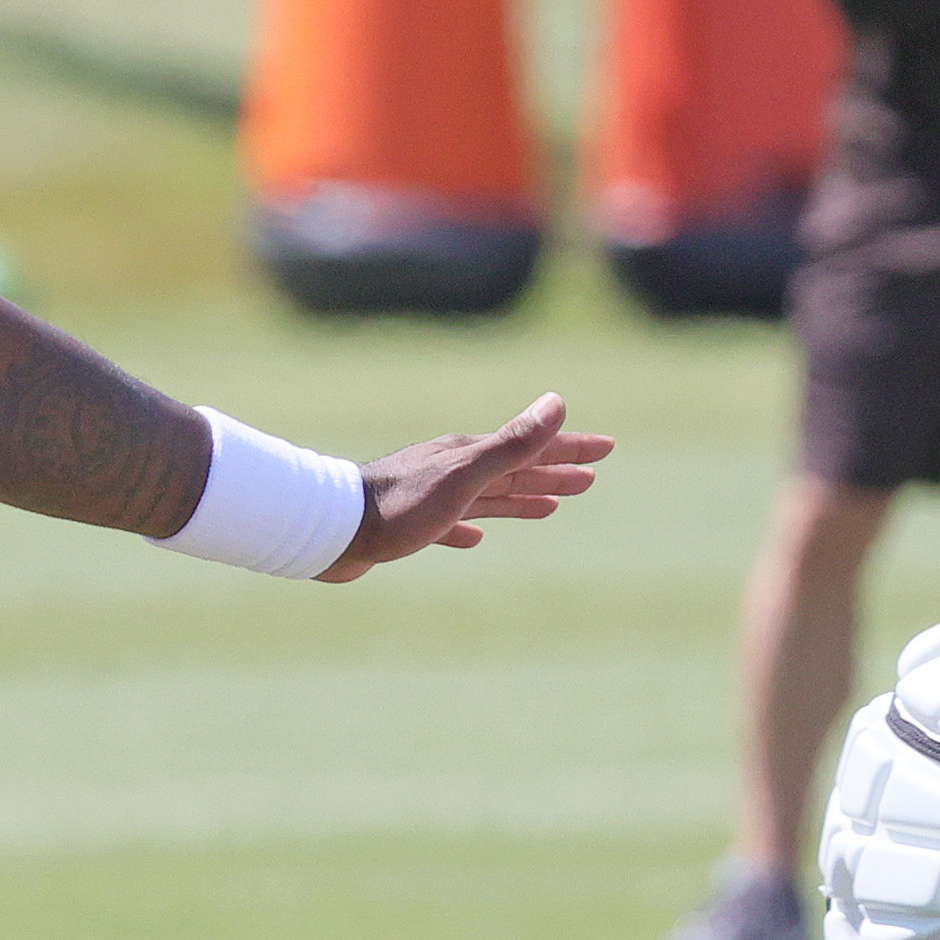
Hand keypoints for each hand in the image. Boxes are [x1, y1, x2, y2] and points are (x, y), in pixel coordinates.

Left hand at [319, 392, 612, 581]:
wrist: (332, 529)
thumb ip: (511, 443)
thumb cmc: (399, 506)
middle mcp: (452, 469)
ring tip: (551, 506)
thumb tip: (558, 402)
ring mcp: (429, 495)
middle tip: (591, 478)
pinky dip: (470, 527)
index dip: (571, 448)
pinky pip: (450, 523)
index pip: (532, 447)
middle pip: (514, 470)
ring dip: (521, 498)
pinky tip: (474, 538)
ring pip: (487, 495)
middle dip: (554, 472)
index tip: (607, 447)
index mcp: (469, 456)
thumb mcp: (464, 474)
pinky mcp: (407, 524)